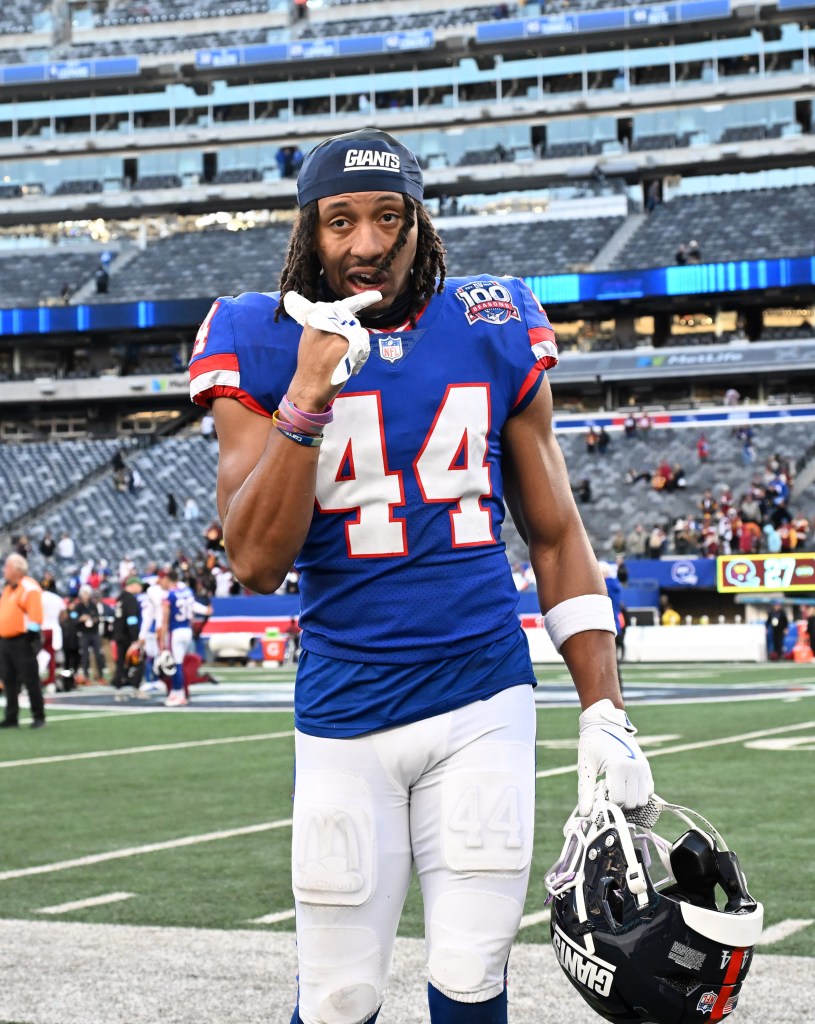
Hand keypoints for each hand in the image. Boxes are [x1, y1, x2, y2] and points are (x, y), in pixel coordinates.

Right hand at [283, 290, 381, 385]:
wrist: (308, 387)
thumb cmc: (310, 367)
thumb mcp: (310, 339)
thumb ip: (325, 325)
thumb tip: (343, 317)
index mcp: (316, 319)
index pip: (341, 307)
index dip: (362, 300)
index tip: (377, 296)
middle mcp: (327, 322)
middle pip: (353, 322)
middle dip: (354, 337)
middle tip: (344, 354)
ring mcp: (338, 332)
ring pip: (360, 334)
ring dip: (357, 349)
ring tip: (343, 362)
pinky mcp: (347, 345)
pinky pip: (364, 347)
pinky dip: (360, 358)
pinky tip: (349, 367)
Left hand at [577, 698, 652, 816]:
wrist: (604, 723)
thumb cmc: (592, 744)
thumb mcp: (585, 767)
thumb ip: (585, 792)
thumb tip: (585, 814)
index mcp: (618, 767)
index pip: (618, 800)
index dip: (607, 803)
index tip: (598, 797)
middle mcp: (634, 768)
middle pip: (631, 803)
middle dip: (618, 803)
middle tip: (606, 793)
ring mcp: (642, 767)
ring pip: (642, 799)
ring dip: (630, 800)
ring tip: (616, 790)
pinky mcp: (646, 766)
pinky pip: (649, 790)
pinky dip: (639, 793)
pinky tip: (626, 786)